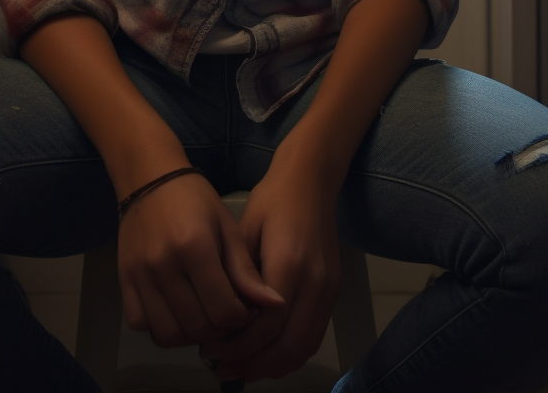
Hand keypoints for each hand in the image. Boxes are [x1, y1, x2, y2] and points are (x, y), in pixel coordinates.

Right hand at [117, 171, 284, 349]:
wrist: (149, 178)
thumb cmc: (195, 199)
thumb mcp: (227, 227)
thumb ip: (245, 270)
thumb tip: (275, 305)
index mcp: (194, 247)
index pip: (223, 311)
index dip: (241, 318)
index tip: (245, 307)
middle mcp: (163, 264)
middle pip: (197, 328)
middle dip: (219, 330)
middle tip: (226, 313)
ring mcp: (140, 275)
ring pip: (167, 335)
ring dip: (189, 335)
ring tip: (201, 315)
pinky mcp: (123, 280)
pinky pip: (140, 324)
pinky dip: (160, 327)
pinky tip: (175, 311)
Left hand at [199, 166, 341, 381]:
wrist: (311, 179)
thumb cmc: (273, 199)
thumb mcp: (245, 230)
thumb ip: (240, 276)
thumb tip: (227, 319)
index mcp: (290, 263)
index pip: (267, 324)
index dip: (240, 346)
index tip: (213, 350)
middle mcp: (315, 281)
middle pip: (289, 345)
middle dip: (254, 364)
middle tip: (224, 369)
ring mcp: (329, 288)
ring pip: (305, 347)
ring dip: (273, 366)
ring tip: (241, 370)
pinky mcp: (334, 291)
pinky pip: (314, 335)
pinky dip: (290, 353)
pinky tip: (266, 355)